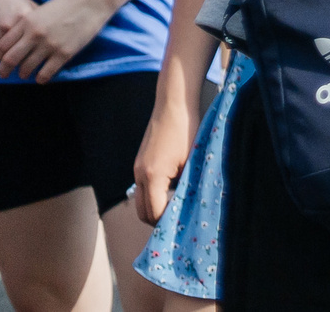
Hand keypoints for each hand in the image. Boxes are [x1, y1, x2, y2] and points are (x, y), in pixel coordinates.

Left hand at [0, 0, 111, 82]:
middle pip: (10, 59)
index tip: (2, 59)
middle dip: (4, 70)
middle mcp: (34, 35)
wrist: (92, 1)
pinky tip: (42, 77)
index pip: (3, 45)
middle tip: (4, 74)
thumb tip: (17, 42)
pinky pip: (45, 74)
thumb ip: (27, 25)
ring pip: (26, 69)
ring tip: (26, 74)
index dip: (0, 55)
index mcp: (27, 22)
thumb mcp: (41, 10)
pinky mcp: (64, 54)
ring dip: (24, 74)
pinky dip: (40, 78)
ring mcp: (49, 45)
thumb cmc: (68, 3)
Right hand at [0, 0, 36, 61]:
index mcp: (24, 17)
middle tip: (28, 52)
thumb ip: (40, 19)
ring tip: (12, 45)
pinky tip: (0, 41)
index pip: (38, 42)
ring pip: (9, 57)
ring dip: (11, 54)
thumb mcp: (28, 4)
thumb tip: (52, 37)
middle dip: (26, 54)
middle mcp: (9, 27)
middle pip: (24, 52)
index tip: (41, 48)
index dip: (40, 46)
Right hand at [132, 89, 201, 225]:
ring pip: (141, 200)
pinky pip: (143, 187)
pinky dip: (154, 194)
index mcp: (152, 177)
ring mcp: (137, 169)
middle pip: (143, 212)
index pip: (155, 213)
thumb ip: (188, 185)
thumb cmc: (187, 129)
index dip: (168, 223)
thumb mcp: (192, 160)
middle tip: (179, 221)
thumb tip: (189, 206)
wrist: (173, 104)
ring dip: (156, 207)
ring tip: (178, 206)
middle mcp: (139, 175)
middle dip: (159, 220)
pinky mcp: (140, 163)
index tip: (183, 225)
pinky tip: (173, 189)